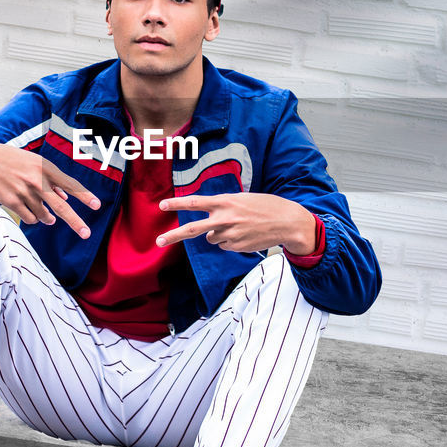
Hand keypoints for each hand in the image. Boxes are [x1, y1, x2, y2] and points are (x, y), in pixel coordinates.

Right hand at [0, 142, 99, 237]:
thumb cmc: (14, 161)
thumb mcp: (35, 163)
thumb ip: (51, 180)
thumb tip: (65, 198)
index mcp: (45, 168)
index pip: (69, 184)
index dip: (84, 195)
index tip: (96, 206)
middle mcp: (36, 180)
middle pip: (60, 206)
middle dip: (75, 221)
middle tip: (86, 233)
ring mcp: (24, 192)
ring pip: (44, 216)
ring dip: (47, 218)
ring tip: (45, 214)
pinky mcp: (12, 201)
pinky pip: (30, 218)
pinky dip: (33, 218)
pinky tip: (30, 211)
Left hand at [155, 193, 316, 254]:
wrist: (287, 221)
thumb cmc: (266, 207)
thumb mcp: (243, 199)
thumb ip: (224, 209)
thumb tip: (210, 228)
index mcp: (226, 202)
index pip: (196, 202)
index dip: (178, 203)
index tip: (162, 205)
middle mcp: (225, 218)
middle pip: (193, 228)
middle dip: (174, 236)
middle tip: (158, 241)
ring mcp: (231, 234)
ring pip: (212, 238)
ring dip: (219, 234)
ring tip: (240, 227)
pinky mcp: (237, 247)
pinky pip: (225, 246)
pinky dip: (231, 242)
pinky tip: (246, 235)